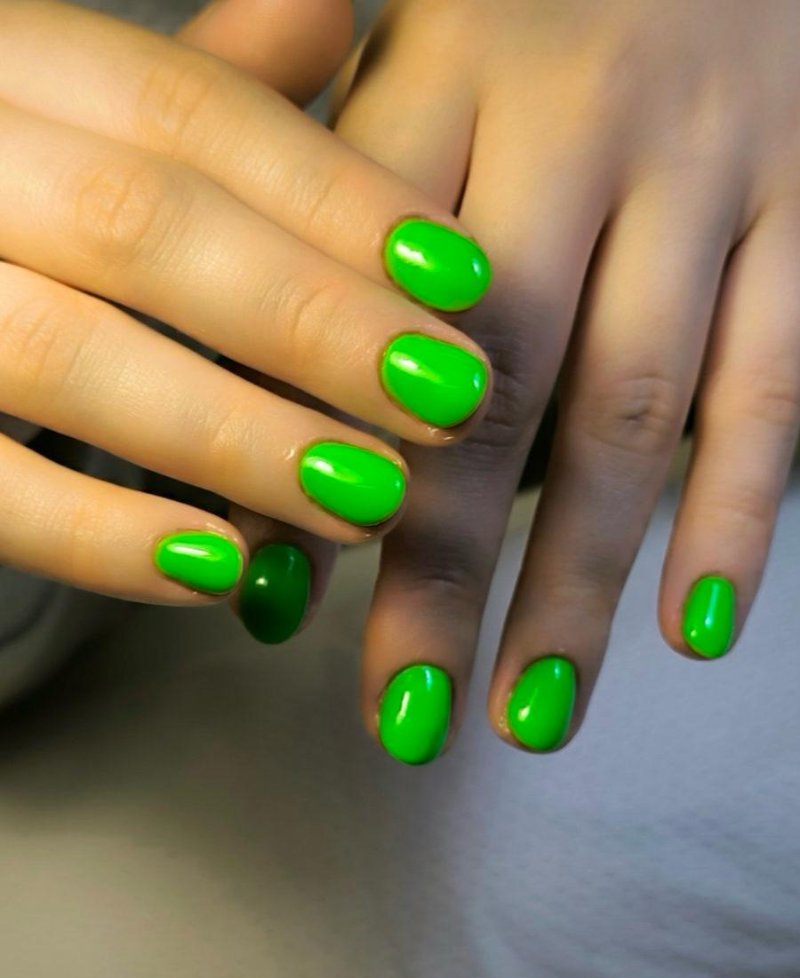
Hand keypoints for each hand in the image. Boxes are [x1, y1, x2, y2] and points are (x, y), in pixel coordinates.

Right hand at [0, 0, 492, 603]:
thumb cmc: (11, 216)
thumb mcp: (84, 128)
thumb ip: (197, 93)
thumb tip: (331, 6)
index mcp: (3, 67)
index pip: (186, 111)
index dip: (336, 197)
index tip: (465, 279)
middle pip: (142, 224)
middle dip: (314, 323)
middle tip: (454, 404)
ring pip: (65, 353)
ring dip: (238, 436)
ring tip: (370, 500)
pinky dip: (104, 536)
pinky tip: (221, 570)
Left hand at [332, 0, 799, 760]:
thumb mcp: (417, 40)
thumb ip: (328, 172)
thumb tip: (242, 366)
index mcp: (448, 69)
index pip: (358, 293)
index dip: (310, 455)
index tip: (269, 598)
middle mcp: (579, 121)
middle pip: (493, 381)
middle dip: (444, 567)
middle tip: (403, 711)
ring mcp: (708, 171)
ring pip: (633, 409)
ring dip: (580, 581)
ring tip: (529, 714)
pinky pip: (775, 382)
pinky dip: (736, 515)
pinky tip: (694, 629)